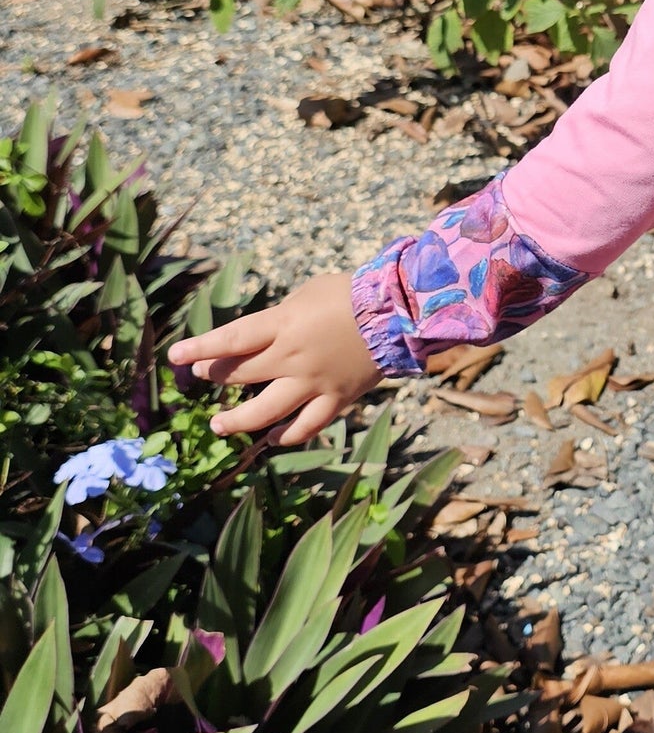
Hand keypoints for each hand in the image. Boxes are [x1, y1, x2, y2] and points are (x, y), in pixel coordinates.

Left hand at [168, 272, 384, 445]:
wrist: (399, 312)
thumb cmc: (352, 293)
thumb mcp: (306, 293)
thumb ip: (281, 317)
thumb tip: (264, 335)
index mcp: (282, 326)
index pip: (229, 341)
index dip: (199, 350)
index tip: (175, 357)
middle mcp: (292, 358)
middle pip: (240, 375)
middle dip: (214, 376)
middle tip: (203, 378)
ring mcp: (314, 383)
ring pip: (266, 412)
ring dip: (237, 421)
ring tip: (219, 425)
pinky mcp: (337, 398)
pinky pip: (307, 426)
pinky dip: (286, 436)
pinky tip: (272, 439)